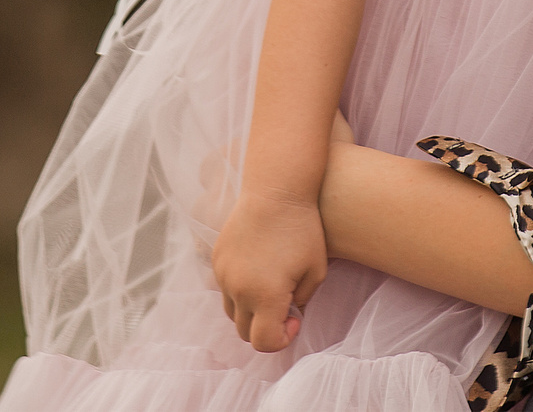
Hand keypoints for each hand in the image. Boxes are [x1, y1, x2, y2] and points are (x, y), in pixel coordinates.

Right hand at [212, 189, 328, 352]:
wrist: (276, 190)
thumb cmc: (303, 229)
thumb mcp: (315, 271)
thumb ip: (301, 302)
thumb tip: (287, 314)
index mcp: (265, 296)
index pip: (265, 342)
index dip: (282, 339)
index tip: (295, 318)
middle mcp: (239, 289)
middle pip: (245, 332)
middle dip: (265, 327)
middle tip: (285, 305)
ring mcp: (224, 273)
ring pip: (231, 312)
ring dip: (250, 310)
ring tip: (270, 289)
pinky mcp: (216, 258)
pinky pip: (224, 288)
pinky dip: (239, 290)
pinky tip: (258, 269)